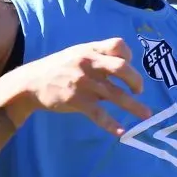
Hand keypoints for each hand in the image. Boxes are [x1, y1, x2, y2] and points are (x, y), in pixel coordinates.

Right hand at [14, 38, 150, 135]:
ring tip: (147, 115)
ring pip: (115, 94)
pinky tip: (120, 131)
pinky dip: (111, 124)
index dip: (129, 55)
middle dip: (136, 80)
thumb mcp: (76, 54)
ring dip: (134, 106)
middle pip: (122, 68)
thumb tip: (122, 69)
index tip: (131, 66)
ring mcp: (83, 83)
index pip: (118, 45)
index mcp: (89, 50)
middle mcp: (88, 64)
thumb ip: (97, 57)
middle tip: (139, 90)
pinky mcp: (76, 100)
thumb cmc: (58, 68)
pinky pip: (99, 114)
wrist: (29, 83)